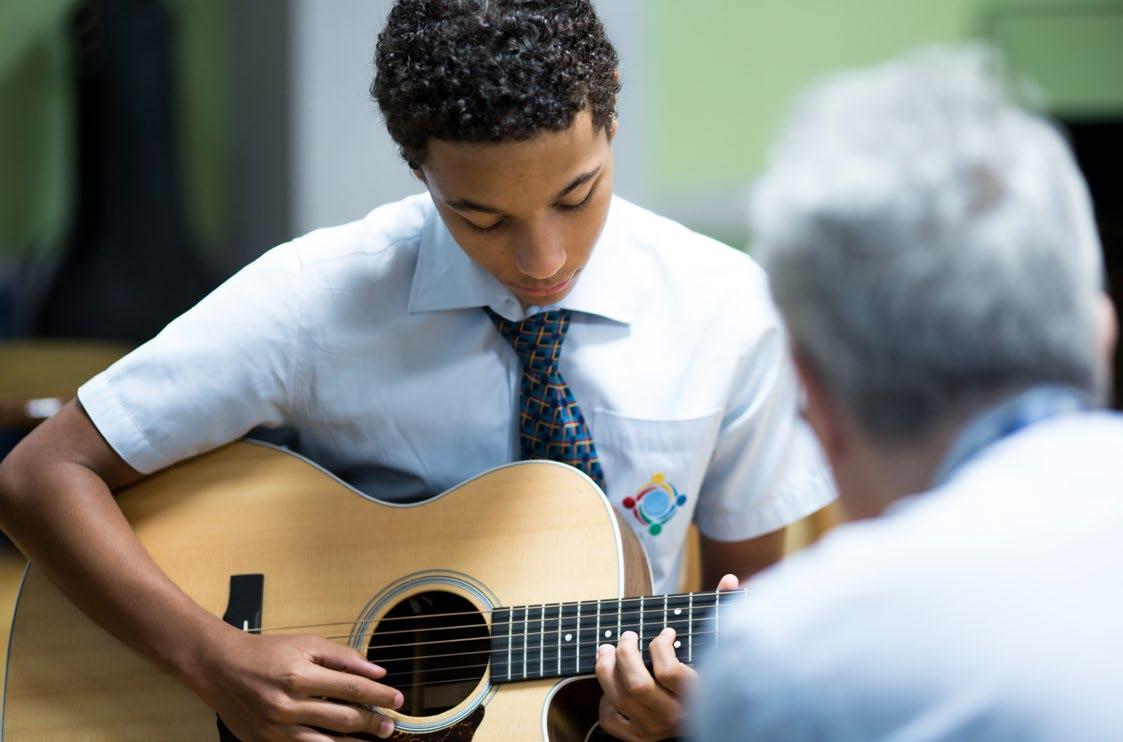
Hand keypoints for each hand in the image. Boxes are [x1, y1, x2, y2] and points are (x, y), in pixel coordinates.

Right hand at [193, 628, 403, 740]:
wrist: (219, 667)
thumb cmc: (267, 652)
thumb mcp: (306, 644)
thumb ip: (344, 657)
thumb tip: (378, 672)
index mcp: (300, 676)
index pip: (352, 689)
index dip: (379, 696)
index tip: (398, 699)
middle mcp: (288, 705)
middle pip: (343, 719)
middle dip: (372, 723)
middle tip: (390, 725)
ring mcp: (276, 729)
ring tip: (372, 741)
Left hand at [594, 574, 739, 740]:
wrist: (710, 721)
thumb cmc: (709, 673)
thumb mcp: (717, 644)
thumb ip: (723, 610)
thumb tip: (730, 579)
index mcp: (697, 694)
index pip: (669, 672)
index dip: (660, 647)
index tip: (664, 633)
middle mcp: (675, 715)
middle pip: (638, 684)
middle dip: (625, 653)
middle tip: (626, 636)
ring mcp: (654, 728)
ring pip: (620, 699)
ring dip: (606, 669)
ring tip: (606, 650)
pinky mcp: (638, 737)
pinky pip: (612, 720)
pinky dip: (605, 701)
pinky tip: (612, 685)